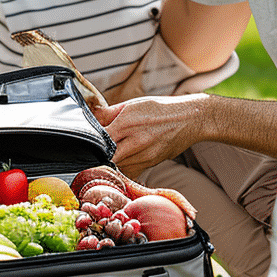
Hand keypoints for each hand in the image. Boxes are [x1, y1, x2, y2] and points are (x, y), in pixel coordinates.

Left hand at [92, 94, 206, 177]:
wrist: (190, 119)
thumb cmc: (160, 109)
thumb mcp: (132, 104)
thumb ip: (108, 113)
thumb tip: (89, 116)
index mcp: (127, 123)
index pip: (99, 138)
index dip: (90, 140)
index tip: (86, 140)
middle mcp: (135, 142)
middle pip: (106, 156)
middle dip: (98, 154)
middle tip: (93, 150)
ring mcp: (144, 156)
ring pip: (116, 166)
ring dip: (109, 161)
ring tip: (109, 153)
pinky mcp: (151, 164)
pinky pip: (129, 171)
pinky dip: (122, 167)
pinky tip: (122, 159)